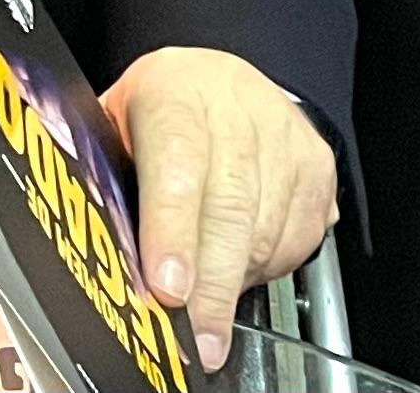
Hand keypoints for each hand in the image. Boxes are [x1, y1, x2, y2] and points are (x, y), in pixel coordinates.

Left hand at [96, 46, 336, 367]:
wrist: (214, 83)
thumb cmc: (155, 117)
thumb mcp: (114, 132)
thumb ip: (110, 186)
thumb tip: (103, 258)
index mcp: (172, 90)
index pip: (175, 160)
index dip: (172, 229)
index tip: (167, 287)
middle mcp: (234, 104)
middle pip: (229, 206)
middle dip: (210, 286)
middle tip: (194, 337)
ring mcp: (282, 132)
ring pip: (266, 230)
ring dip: (236, 281)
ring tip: (207, 301)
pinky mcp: (316, 164)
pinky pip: (297, 239)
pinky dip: (267, 267)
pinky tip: (239, 260)